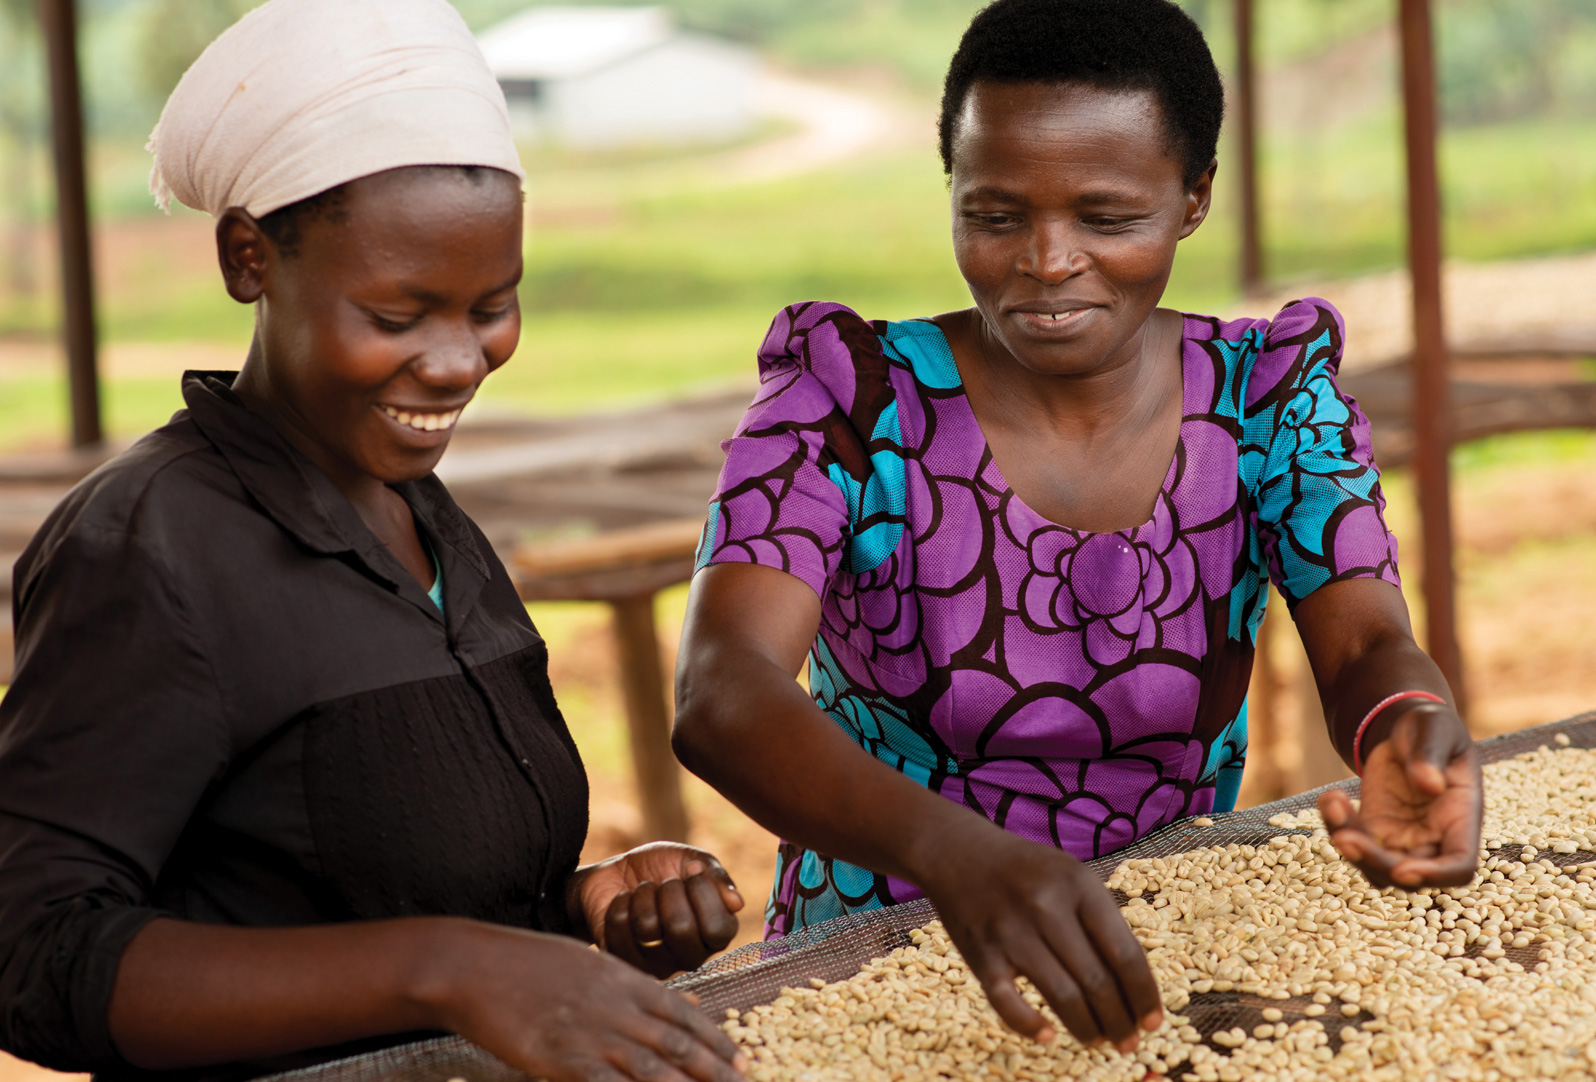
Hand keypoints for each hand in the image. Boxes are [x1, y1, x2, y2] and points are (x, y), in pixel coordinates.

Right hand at [430, 921, 744, 1081]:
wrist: (474, 967)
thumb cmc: (528, 963)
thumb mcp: (591, 963)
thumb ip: (639, 986)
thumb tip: (690, 1003)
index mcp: (623, 980)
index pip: (684, 1014)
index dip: (718, 1041)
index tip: (744, 1061)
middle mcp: (616, 1007)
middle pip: (677, 1045)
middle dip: (715, 1070)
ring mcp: (590, 1035)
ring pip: (652, 1070)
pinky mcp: (561, 1060)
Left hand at [569, 843, 744, 977]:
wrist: (616, 873)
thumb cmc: (661, 868)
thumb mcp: (691, 859)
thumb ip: (716, 876)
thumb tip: (737, 903)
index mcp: (716, 932)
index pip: (718, 929)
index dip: (703, 892)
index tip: (692, 870)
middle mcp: (691, 955)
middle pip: (681, 929)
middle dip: (668, 891)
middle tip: (664, 883)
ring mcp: (657, 963)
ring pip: (647, 927)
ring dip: (643, 895)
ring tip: (643, 892)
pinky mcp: (625, 962)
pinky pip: (619, 928)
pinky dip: (620, 902)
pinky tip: (625, 903)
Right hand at [918, 825, 1162, 1052]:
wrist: (958, 851)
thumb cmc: (1027, 870)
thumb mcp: (1071, 876)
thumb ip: (1101, 921)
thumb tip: (1135, 987)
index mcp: (1079, 884)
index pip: (1126, 953)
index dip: (1144, 996)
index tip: (1153, 1022)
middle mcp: (1047, 905)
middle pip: (1098, 981)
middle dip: (1120, 1021)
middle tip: (1127, 1041)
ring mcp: (1011, 930)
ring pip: (1063, 997)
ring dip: (1087, 1029)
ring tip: (1097, 1040)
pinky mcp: (980, 951)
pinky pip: (1008, 1002)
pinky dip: (1029, 1025)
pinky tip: (1046, 1034)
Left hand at [1319, 704, 1482, 887]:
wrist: (1405, 729)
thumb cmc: (1431, 728)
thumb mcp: (1434, 729)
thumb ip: (1431, 755)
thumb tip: (1429, 785)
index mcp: (1462, 819)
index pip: (1459, 865)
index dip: (1435, 875)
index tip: (1404, 870)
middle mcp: (1435, 839)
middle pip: (1410, 876)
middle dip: (1375, 862)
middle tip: (1344, 838)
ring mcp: (1402, 839)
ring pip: (1375, 867)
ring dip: (1349, 846)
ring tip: (1332, 802)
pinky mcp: (1373, 829)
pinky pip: (1352, 841)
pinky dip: (1336, 825)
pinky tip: (1330, 797)